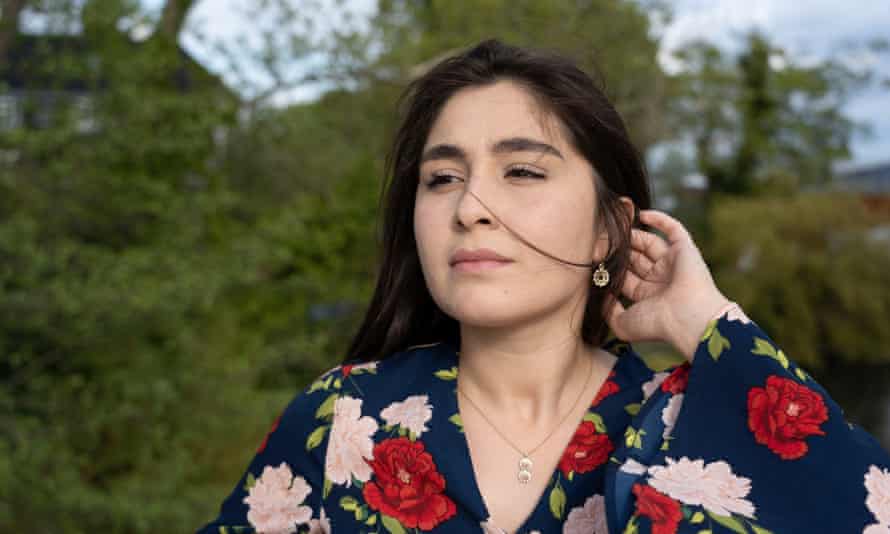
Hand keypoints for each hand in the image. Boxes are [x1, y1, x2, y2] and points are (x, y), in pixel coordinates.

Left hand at [601, 209, 730, 361]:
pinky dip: (659, 220)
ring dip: (633, 234)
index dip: (609, 268)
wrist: (688, 318)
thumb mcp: (622, 324)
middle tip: (600, 240)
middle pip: (635, 258)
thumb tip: (602, 293)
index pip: (625, 277)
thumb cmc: (656, 324)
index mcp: (648, 297)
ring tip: (615, 228)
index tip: (592, 258)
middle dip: (618, 250)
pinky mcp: (685, 250)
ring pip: (650, 243)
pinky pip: (673, 229)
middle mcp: (661, 280)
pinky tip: (641, 214)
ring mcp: (673, 264)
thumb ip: (608, 310)